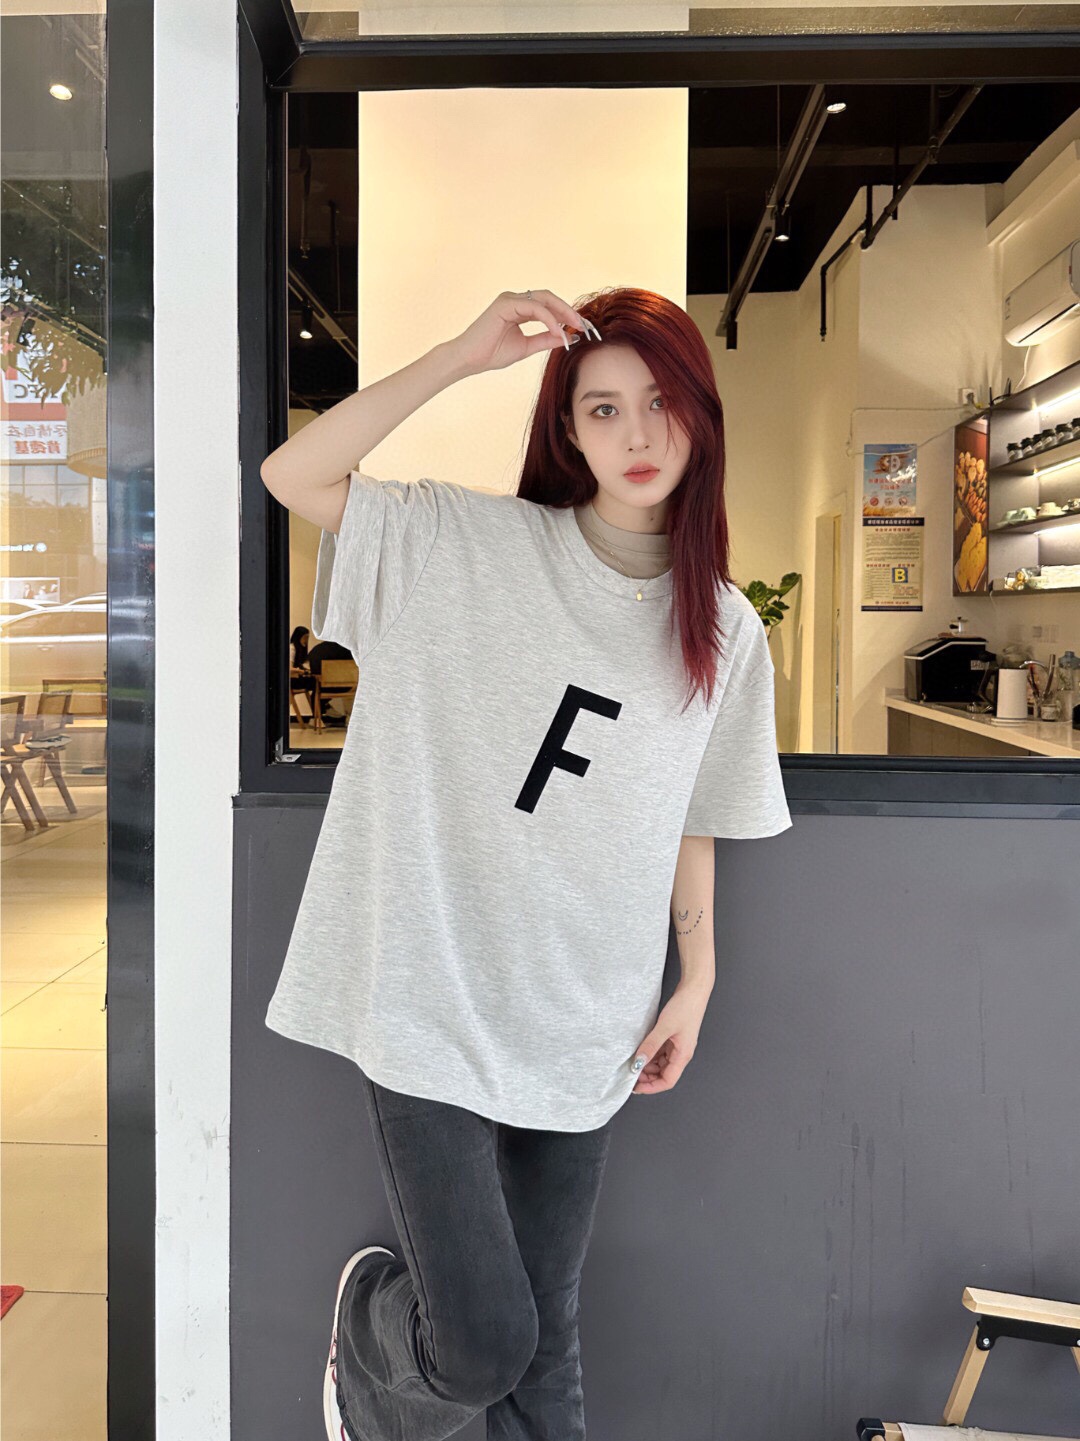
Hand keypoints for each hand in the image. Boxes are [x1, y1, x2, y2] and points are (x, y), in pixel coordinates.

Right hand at [447, 289, 599, 376]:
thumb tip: (569, 337)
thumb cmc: (491, 354)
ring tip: (575, 327)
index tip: (581, 328)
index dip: (566, 314)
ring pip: (544, 300)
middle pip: (549, 298)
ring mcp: (509, 299)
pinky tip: (558, 331)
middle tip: (584, 325)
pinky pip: (534, 308)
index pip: (548, 305)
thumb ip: (546, 339)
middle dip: (568, 311)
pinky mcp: (505, 304)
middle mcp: (514, 299)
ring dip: (563, 313)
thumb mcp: (526, 347)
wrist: (469, 360)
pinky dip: (549, 319)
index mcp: (518, 307)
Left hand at [630, 982, 711, 1094]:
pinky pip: (661, 1053)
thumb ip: (651, 1045)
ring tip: (634, 1062)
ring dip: (648, 1066)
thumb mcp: (664, 1027)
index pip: (667, 1081)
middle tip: (631, 1074)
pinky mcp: (674, 1038)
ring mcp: (677, 1046)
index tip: (635, 1086)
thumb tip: (638, 1062)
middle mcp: (681, 1054)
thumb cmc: (685, 1007)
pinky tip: (641, 1051)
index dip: (651, 1087)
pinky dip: (650, 1054)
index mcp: (683, 1056)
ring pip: (661, 1064)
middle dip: (647, 1077)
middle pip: (663, 1074)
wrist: (694, 990)